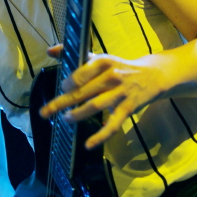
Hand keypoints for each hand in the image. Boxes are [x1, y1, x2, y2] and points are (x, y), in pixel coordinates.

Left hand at [40, 45, 164, 148]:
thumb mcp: (99, 57)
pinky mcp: (128, 109)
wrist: (151, 76)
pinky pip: (113, 125)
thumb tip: (49, 51)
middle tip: (45, 111)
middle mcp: (112, 76)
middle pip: (83, 91)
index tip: (62, 88)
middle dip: (62, 102)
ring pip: (95, 106)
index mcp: (103, 62)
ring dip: (77, 114)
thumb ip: (74, 54)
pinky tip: (88, 144)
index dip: (68, 83)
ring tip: (65, 119)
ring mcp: (120, 94)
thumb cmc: (118, 67)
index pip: (81, 73)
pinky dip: (100, 136)